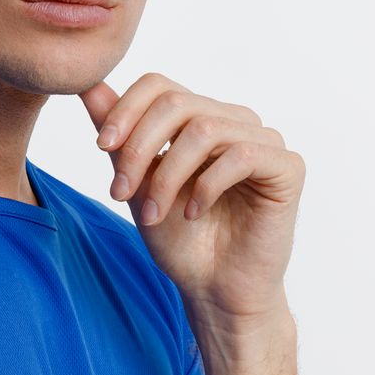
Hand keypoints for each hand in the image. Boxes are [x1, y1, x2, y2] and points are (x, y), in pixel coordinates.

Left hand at [78, 73, 305, 323]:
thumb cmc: (178, 238)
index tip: (101, 147)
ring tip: (153, 214)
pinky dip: (206, 186)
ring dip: (167, 176)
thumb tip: (87, 85)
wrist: (214, 290)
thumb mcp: (136, 180)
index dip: (125, 109)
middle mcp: (232, 120)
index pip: (159, 84)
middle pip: (176, 103)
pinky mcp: (287, 167)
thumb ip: (117, 133)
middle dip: (139, 147)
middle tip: (119, 192)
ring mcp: (263, 140)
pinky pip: (241, 156)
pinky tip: (194, 212)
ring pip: (203, 129)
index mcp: (199, 116)